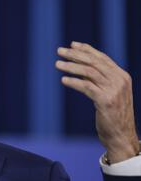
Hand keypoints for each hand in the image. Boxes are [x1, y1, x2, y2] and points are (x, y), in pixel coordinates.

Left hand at [56, 41, 138, 163]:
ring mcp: (114, 90)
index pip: (102, 58)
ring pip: (89, 72)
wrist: (121, 136)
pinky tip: (63, 80)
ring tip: (57, 64)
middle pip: (94, 62)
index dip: (87, 50)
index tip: (72, 45)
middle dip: (75, 55)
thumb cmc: (112, 115)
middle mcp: (120, 80)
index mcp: (122, 76)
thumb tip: (78, 67)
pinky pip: (86, 86)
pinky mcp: (106, 100)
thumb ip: (97, 80)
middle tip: (60, 51)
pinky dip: (74, 82)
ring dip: (71, 66)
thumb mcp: (107, 93)